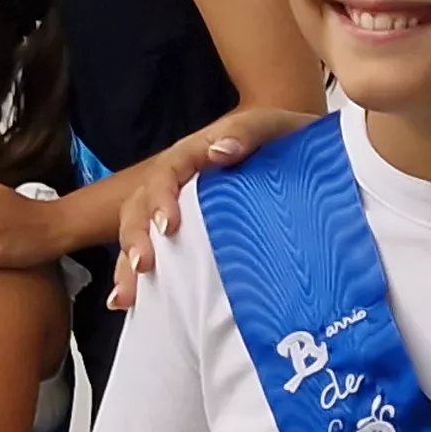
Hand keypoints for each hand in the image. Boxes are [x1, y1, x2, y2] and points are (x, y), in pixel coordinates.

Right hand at [105, 107, 314, 308]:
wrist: (304, 159)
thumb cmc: (283, 140)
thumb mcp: (272, 128)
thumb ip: (247, 133)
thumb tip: (219, 151)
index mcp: (194, 155)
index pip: (166, 172)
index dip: (160, 198)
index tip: (167, 225)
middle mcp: (178, 183)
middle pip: (140, 206)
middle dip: (135, 237)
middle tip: (141, 266)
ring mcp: (180, 210)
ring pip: (140, 233)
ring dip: (128, 265)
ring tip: (126, 296)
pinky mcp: (189, 236)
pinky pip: (159, 254)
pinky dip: (143, 279)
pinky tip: (134, 303)